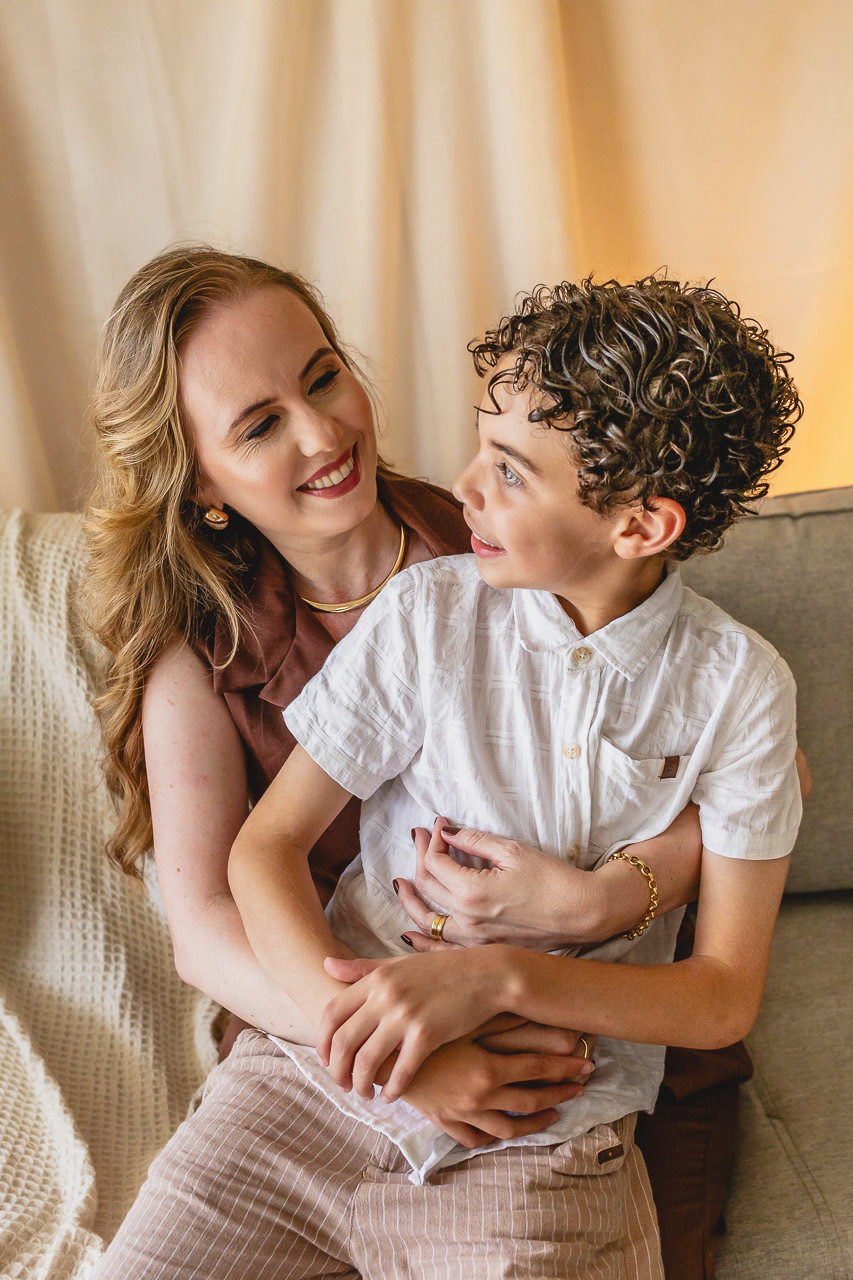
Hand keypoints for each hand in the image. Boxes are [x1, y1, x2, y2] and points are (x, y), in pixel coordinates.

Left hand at [319, 949, 507, 1100]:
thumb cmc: (442, 971)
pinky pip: (400, 1071)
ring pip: (366, 1061)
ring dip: (361, 1084)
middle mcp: (386, 995)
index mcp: (377, 978)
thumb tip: (325, 964)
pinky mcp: (427, 1035)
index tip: (325, 1060)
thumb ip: (362, 968)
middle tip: (342, 1084)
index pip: (331, 1013)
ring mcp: (406, 1015)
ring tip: (365, 1093)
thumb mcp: (399, 963)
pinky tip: (392, 1096)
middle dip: (337, 1070)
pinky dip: (392, 1090)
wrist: (487, 975)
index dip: (322, 1041)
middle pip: (343, 1041)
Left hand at [396, 818, 595, 950]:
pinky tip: (411, 933)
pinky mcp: (484, 948)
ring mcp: (473, 939)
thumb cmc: (552, 879)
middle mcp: (467, 919)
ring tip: (402, 882)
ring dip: (411, 898)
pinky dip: (424, 940)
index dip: (433, 838)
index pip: (434, 861)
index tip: (439, 823)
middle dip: (421, 855)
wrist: (582, 913)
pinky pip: (442, 948)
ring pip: (428, 919)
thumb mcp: (512, 851)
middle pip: (427, 885)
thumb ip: (473, 841)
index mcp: (471, 892)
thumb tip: (447, 832)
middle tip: (422, 836)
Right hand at [397, 1017, 591, 1148]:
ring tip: (553, 1114)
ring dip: (535, 1121)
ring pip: (508, 1126)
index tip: (585, 1066)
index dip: (564, 1067)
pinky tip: (504, 1131)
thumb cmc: (424, 1026)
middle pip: (530, 1101)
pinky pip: (474, 1137)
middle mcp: (479, 1096)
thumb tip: (536, 1010)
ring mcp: (462, 1112)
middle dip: (559, 1094)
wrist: (380, 1050)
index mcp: (487, 1068)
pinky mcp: (444, 1120)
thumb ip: (500, 1020)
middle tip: (581, 1088)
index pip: (537, 1069)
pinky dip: (491, 1137)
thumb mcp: (464, 1020)